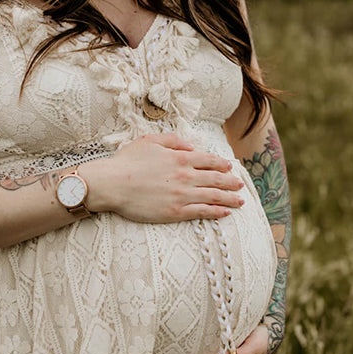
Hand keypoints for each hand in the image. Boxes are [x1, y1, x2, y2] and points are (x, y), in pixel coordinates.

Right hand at [83, 133, 244, 222]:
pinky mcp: (175, 212)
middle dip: (231, 182)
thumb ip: (173, 140)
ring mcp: (182, 195)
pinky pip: (202, 212)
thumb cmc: (127, 162)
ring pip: (213, 196)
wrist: (112, 184)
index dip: (222, 164)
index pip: (209, 160)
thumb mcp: (149, 140)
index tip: (229, 167)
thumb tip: (191, 146)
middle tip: (240, 185)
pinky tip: (225, 213)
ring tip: (239, 201)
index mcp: (180, 157)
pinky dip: (216, 212)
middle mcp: (186, 176)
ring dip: (229, 199)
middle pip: (216, 179)